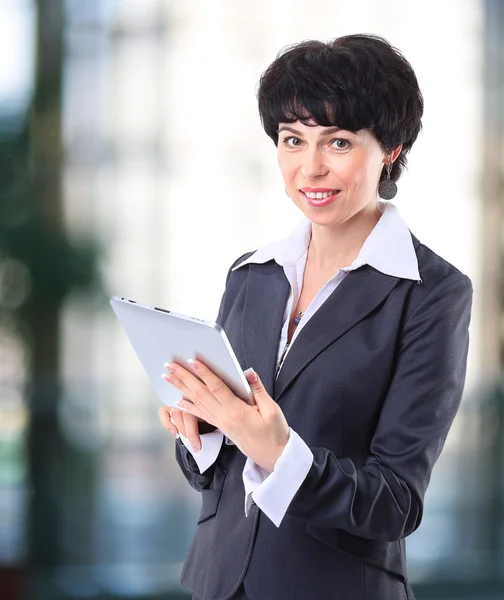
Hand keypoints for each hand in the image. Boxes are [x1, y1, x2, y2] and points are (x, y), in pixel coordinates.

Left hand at [162, 359, 289, 471]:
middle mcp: (224, 417)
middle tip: (169, 365)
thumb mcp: (272, 410)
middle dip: (184, 377)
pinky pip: (200, 415)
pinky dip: (188, 406)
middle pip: (200, 393)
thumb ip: (258, 390)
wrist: (273, 457)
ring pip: (196, 402)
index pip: (216, 388)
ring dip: (181, 388)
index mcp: (236, 411)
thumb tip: (247, 372)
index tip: (192, 360)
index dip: (204, 373)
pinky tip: (177, 401)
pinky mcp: (220, 427)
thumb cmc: (274, 433)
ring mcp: (220, 423)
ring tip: (167, 377)